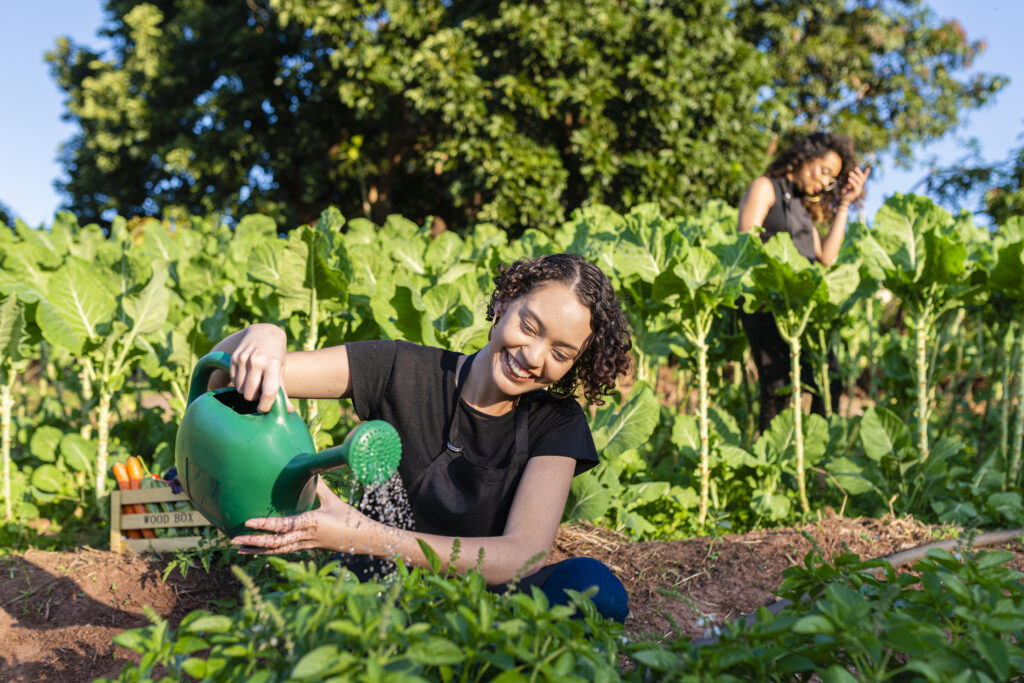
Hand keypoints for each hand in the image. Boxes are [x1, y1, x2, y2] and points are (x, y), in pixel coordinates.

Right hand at [230, 323, 293, 412]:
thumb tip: (289, 411)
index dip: (265, 405)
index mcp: (272, 364)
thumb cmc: (275, 355)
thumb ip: (282, 391)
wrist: (263, 332)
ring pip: (240, 389)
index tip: (263, 410)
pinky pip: (234, 380)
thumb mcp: (281, 370)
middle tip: (260, 393)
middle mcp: (257, 361)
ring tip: (255, 384)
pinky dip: (240, 383)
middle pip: (250, 394)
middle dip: (254, 399)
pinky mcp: (233, 358)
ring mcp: (243, 359)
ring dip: (246, 391)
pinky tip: (247, 376)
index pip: (268, 392)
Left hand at [231, 478, 365, 553]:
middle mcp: (306, 537)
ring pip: (277, 550)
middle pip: (275, 543)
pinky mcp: (307, 548)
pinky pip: (284, 551)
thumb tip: (308, 470)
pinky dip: (268, 551)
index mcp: (311, 523)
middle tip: (233, 540)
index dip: (266, 524)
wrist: (363, 540)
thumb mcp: (333, 501)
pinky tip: (257, 551)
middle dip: (254, 542)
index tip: (248, 522)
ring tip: (238, 548)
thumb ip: (318, 487)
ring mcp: (305, 545)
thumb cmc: (350, 519)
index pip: (284, 525)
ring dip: (257, 550)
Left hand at [839, 166, 870, 206]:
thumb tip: (850, 178)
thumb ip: (850, 183)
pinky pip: (855, 186)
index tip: (868, 168)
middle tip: (855, 168)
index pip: (863, 179)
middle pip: (862, 179)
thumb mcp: (847, 186)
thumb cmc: (844, 193)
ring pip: (859, 181)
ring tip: (850, 173)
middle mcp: (860, 187)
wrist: (843, 201)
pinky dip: (852, 182)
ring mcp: (858, 190)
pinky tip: (849, 179)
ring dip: (855, 176)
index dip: (866, 174)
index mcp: (858, 186)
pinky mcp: (856, 192)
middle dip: (859, 173)